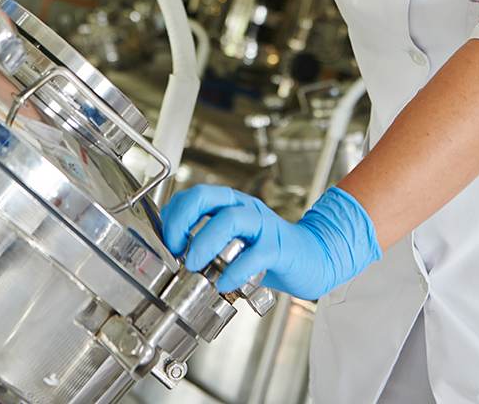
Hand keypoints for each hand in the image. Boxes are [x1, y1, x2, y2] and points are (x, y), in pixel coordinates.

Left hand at [160, 184, 380, 298]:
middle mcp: (245, 207)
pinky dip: (236, 269)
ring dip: (206, 241)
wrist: (311, 258)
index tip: (167, 240)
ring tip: (193, 264)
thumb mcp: (233, 241)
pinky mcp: (279, 246)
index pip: (195, 195)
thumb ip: (208, 240)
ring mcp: (263, 224)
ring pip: (231, 219)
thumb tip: (174, 248)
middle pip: (208, 196)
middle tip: (175, 247)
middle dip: (183, 219)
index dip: (175, 214)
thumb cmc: (267, 251)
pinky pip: (256, 254)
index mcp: (231, 203)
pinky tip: (224, 283)